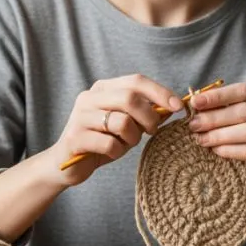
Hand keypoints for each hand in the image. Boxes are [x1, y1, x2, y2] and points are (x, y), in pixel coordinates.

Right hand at [48, 74, 183, 186]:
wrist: (66, 164)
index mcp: (103, 88)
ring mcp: (80, 117)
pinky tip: (111, 153)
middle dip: (149, 116)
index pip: (136, 81)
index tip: (178, 106)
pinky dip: (117, 151)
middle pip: (129, 98)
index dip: (160, 92)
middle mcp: (89, 98)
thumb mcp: (126, 124)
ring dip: (133, 137)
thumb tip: (172, 106)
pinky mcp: (75, 138)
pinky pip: (109, 143)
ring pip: (121, 121)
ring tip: (127, 144)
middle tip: (151, 131)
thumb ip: (144, 113)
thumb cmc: (102, 142)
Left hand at [187, 81, 245, 178]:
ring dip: (220, 135)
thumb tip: (196, 102)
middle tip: (194, 124)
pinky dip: (231, 150)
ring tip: (202, 139)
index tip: (195, 102)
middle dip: (215, 118)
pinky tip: (217, 150)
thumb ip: (229, 104)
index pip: (245, 90)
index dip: (218, 96)